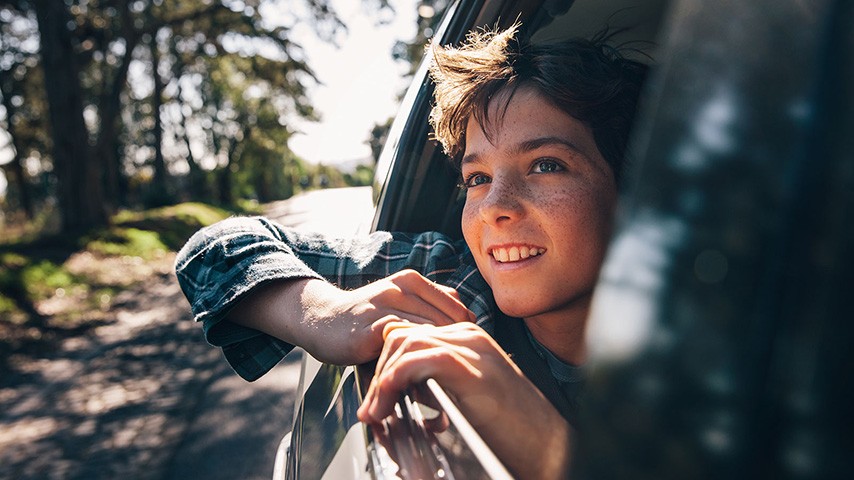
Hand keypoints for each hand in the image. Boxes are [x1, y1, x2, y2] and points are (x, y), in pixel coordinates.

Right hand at [228, 269, 474, 365]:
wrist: (323, 320)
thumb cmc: (368, 318)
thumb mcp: (402, 302)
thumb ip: (432, 303)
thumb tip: (469, 313)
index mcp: (413, 281)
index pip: (458, 309)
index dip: (467, 335)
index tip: (464, 357)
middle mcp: (401, 288)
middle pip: (447, 322)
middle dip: (455, 348)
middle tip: (458, 372)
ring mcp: (385, 306)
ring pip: (428, 332)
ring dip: (437, 357)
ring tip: (443, 378)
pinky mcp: (370, 329)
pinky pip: (403, 345)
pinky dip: (414, 362)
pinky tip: (418, 377)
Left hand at [357, 322, 571, 478]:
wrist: (548, 447)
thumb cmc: (513, 430)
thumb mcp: (469, 399)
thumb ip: (441, 387)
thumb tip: (404, 397)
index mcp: (469, 341)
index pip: (413, 333)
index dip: (387, 362)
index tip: (375, 397)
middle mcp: (469, 336)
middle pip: (404, 333)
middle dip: (379, 368)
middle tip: (370, 407)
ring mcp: (472, 349)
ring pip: (405, 342)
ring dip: (381, 378)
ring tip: (374, 411)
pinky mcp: (471, 368)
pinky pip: (418, 360)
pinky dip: (393, 381)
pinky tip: (385, 403)